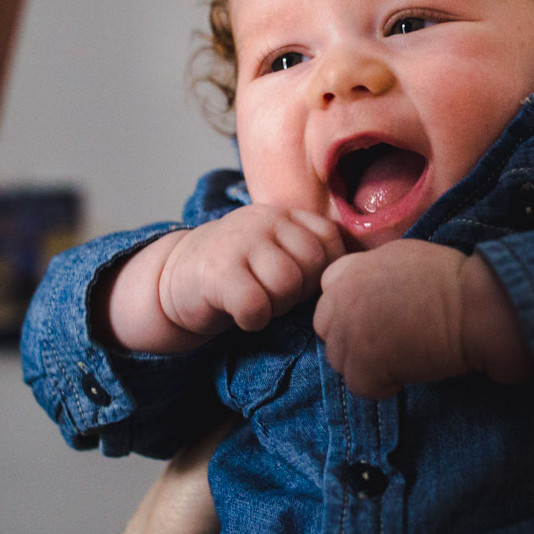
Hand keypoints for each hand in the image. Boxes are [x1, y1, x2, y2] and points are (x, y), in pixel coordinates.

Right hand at [109, 206, 343, 353]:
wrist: (175, 278)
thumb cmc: (239, 271)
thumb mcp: (276, 250)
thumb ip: (310, 253)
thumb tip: (358, 278)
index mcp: (286, 215)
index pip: (330, 240)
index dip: (323, 273)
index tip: (300, 285)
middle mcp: (265, 220)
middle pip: (313, 264)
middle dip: (300, 292)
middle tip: (276, 297)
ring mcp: (240, 241)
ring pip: (288, 283)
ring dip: (277, 305)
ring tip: (259, 302)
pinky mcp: (217, 271)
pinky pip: (255, 304)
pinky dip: (253, 318)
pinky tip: (241, 314)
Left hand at [313, 240, 531, 398]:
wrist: (474, 305)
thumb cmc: (453, 282)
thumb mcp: (403, 258)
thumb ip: (374, 274)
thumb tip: (370, 293)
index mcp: (352, 268)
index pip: (329, 292)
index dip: (351, 308)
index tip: (377, 315)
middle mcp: (342, 296)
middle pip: (326, 328)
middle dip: (353, 337)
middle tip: (389, 341)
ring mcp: (348, 330)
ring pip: (339, 360)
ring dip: (366, 364)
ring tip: (402, 356)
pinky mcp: (362, 362)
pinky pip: (359, 386)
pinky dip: (382, 386)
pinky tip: (407, 372)